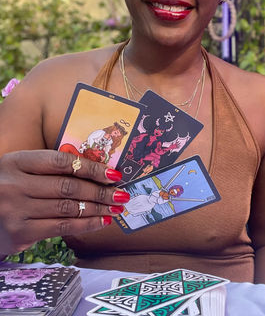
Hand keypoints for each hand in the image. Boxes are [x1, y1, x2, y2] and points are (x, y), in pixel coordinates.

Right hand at [0, 150, 128, 255]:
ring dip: (98, 208)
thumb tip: (95, 170)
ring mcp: (16, 210)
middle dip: (101, 191)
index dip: (92, 168)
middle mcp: (15, 185)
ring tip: (117, 207)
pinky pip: (61, 228)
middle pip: (68, 187)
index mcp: (17, 161)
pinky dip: (86, 225)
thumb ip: (50, 167)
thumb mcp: (21, 168)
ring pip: (68, 208)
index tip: (114, 174)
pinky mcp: (19, 233)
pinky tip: (102, 221)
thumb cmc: (7, 186)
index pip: (62, 163)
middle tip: (122, 194)